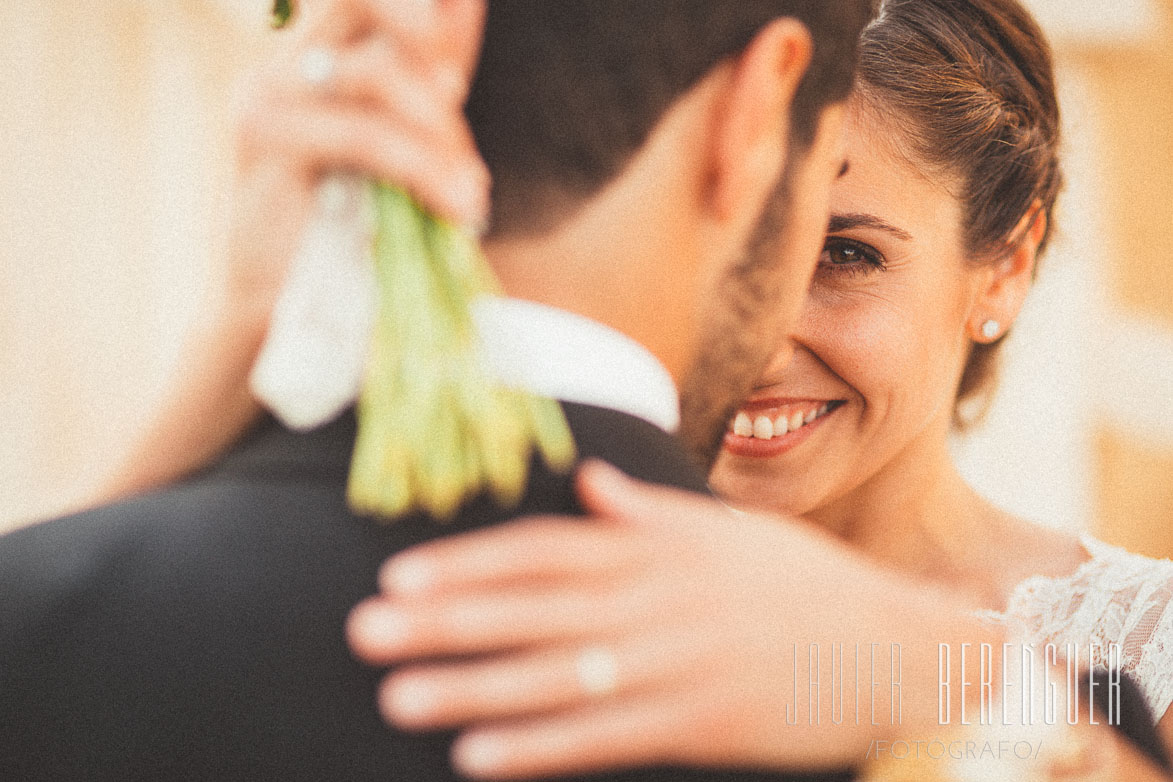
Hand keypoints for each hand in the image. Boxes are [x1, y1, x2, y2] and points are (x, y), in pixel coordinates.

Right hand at [228, 0, 488, 318]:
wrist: (286, 312)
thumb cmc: (350, 235)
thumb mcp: (402, 148)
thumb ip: (428, 80)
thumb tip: (469, 1)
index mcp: (315, 58)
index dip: (421, 7)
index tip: (460, 48)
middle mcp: (285, 63)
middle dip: (427, 29)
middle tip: (459, 90)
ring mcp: (269, 95)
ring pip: (377, 73)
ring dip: (440, 133)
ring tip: (470, 193)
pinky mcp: (266, 139)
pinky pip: (364, 134)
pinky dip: (423, 170)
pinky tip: (455, 206)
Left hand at [348, 461, 984, 778]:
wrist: (895, 643)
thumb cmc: (804, 583)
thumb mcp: (728, 531)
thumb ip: (649, 509)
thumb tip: (590, 481)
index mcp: (658, 549)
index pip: (545, 552)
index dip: (470, 563)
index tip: (402, 576)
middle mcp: (656, 600)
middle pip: (534, 609)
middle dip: (446, 621)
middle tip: (364, 631)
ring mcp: (676, 664)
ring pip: (556, 675)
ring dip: (472, 688)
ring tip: (398, 697)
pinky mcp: (700, 723)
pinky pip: (605, 738)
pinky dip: (540, 750)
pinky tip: (479, 760)